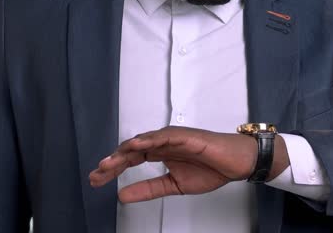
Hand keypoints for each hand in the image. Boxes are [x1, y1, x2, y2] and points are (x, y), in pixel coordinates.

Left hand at [88, 126, 259, 202]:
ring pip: (142, 142)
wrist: (236, 163)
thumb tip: (122, 196)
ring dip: (125, 151)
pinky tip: (136, 146)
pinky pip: (163, 136)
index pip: (129, 159)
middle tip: (97, 174)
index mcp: (158, 153)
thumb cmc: (210, 168)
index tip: (96, 180)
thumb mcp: (173, 185)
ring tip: (110, 162)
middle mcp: (161, 143)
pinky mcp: (184, 135)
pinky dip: (149, 140)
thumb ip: (148, 189)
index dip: (112, 169)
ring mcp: (171, 137)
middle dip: (113, 162)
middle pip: (130, 150)